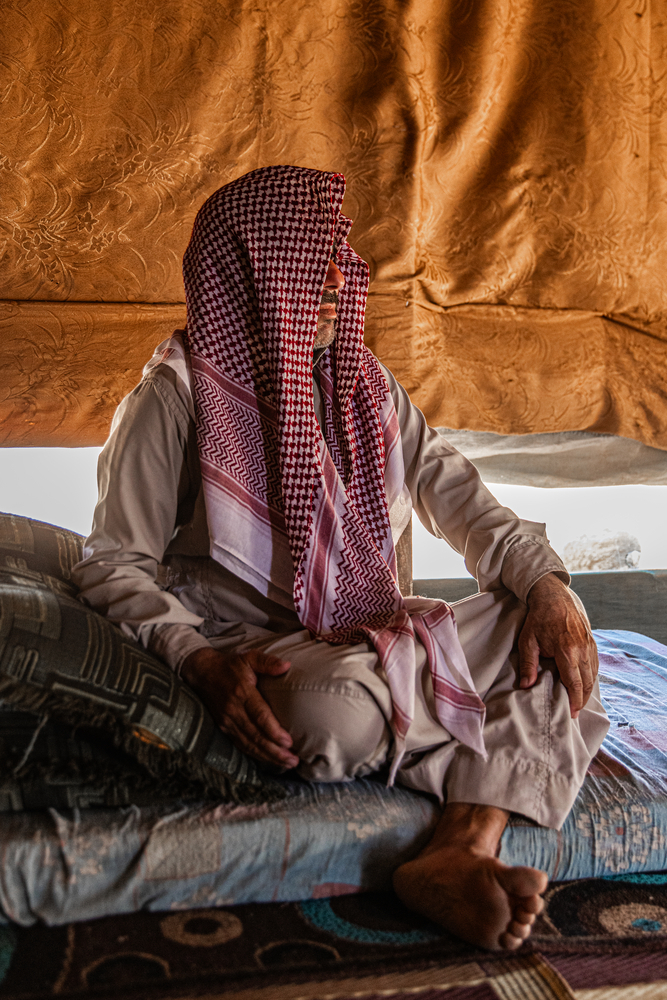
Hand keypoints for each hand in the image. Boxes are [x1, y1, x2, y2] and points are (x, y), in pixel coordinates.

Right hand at [181, 646, 299, 768]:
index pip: (259, 716)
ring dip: (268, 757)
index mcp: (242, 692)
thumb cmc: (229, 665)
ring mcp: (227, 721)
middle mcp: (233, 710)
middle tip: (293, 761)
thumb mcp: (248, 657)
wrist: (201, 672)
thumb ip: (267, 662)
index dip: (274, 731)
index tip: (289, 742)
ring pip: (248, 744)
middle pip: (255, 736)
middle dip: (275, 751)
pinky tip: (269, 760)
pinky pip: (240, 745)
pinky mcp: (223, 727)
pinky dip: (255, 755)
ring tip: (286, 764)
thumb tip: (287, 666)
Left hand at [518, 573, 597, 718]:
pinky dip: (592, 675)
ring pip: (594, 673)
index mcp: (567, 651)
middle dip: (583, 699)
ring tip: (580, 700)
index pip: (575, 683)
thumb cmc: (539, 619)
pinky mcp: (592, 640)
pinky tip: (585, 682)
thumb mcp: (528, 641)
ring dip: (589, 688)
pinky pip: (595, 663)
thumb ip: (528, 665)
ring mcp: (589, 644)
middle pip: (588, 682)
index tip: (573, 713)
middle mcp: (582, 649)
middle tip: (576, 711)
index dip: (576, 700)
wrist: (553, 596)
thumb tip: (526, 685)